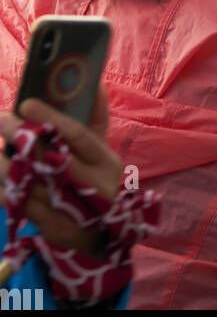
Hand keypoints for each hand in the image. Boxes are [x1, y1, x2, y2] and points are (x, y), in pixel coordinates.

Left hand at [0, 83, 122, 255]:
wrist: (101, 235)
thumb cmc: (98, 179)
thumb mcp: (101, 150)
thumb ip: (96, 116)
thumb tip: (93, 81)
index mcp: (105, 161)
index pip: (78, 135)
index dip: (52, 119)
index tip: (27, 103)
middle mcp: (91, 185)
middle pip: (51, 159)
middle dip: (23, 138)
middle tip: (2, 119)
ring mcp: (71, 209)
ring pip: (32, 184)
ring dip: (7, 167)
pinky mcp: (51, 227)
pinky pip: (20, 206)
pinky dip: (4, 190)